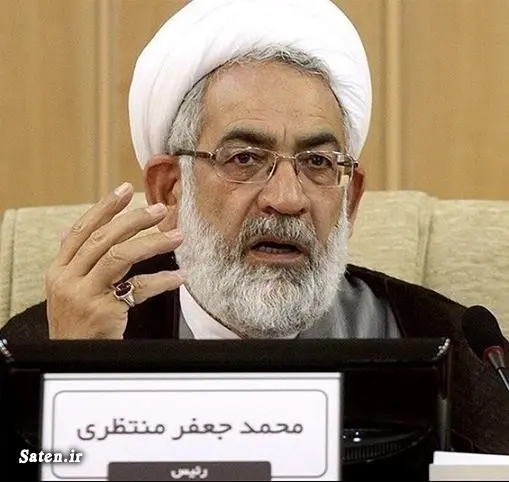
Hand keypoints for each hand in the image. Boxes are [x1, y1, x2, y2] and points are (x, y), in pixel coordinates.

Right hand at [45, 182, 184, 338]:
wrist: (71, 360)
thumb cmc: (76, 323)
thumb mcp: (65, 289)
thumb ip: (72, 261)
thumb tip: (72, 231)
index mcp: (59, 269)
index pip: (81, 229)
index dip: (105, 208)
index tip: (126, 190)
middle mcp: (68, 278)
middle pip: (102, 238)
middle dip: (134, 220)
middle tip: (160, 210)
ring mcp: (84, 295)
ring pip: (119, 256)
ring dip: (151, 243)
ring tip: (176, 236)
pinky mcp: (103, 311)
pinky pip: (137, 288)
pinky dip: (161, 281)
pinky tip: (178, 277)